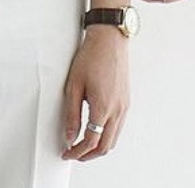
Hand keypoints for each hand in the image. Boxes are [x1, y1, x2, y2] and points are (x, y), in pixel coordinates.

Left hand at [61, 25, 129, 161]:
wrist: (110, 40)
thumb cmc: (92, 56)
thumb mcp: (74, 85)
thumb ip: (71, 114)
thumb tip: (70, 135)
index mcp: (103, 107)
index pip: (91, 141)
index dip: (77, 151)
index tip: (67, 152)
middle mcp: (117, 110)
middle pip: (105, 146)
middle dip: (89, 154)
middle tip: (74, 153)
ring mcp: (124, 106)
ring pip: (114, 138)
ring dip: (99, 146)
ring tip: (83, 144)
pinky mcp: (126, 100)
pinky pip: (119, 126)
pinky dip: (107, 134)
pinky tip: (96, 129)